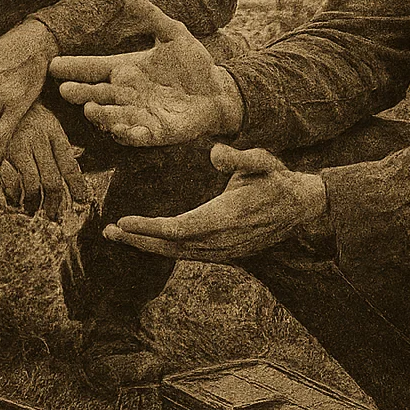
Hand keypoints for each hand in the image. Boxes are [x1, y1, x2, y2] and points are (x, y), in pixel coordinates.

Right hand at [0, 101, 89, 221]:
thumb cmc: (23, 112)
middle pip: (52, 181)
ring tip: (31, 209)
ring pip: (32, 185)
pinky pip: (9, 182)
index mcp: (52, 132)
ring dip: (33, 203)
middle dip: (54, 203)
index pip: (69, 165)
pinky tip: (14, 198)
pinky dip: (13, 195)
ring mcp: (17, 147)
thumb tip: (72, 171)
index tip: (81, 200)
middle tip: (54, 215)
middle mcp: (37, 140)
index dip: (77, 187)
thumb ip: (58, 145)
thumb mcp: (46, 121)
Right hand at [52, 0, 242, 145]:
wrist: (216, 91)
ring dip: (102, 114)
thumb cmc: (191, 62)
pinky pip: (139, 135)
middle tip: (66, 90)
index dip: (75, 67)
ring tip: (90, 109)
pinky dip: (129, 134)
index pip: (95, 68)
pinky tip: (121, 130)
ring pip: (114, 116)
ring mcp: (139, 114)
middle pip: (98, 94)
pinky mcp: (156, 132)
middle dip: (82, 93)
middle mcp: (127, 94)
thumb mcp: (173, 34)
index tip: (54, 65)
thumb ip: (151, 16)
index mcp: (126, 70)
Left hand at [103, 145, 326, 261]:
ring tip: (119, 236)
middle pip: (172, 246)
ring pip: (179, 254)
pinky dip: (165, 250)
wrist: (300, 207)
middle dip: (139, 240)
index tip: (123, 220)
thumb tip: (215, 154)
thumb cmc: (276, 179)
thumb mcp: (263, 160)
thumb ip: (240, 156)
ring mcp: (226, 251)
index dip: (149, 228)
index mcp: (227, 216)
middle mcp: (223, 239)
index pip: (180, 228)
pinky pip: (189, 256)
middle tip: (108, 231)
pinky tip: (146, 242)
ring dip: (148, 246)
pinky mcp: (226, 254)